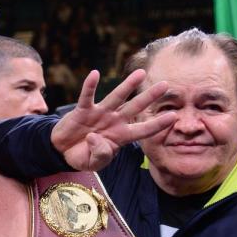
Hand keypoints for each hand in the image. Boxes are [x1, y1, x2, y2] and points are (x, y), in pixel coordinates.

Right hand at [52, 69, 175, 170]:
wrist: (62, 151)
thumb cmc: (82, 156)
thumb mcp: (93, 163)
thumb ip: (100, 155)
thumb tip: (96, 137)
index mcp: (120, 136)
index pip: (142, 130)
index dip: (157, 124)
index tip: (173, 116)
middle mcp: (114, 121)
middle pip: (135, 107)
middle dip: (149, 97)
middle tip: (166, 84)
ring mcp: (100, 113)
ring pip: (116, 97)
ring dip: (128, 85)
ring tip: (141, 73)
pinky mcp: (83, 110)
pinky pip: (87, 96)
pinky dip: (90, 86)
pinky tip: (95, 73)